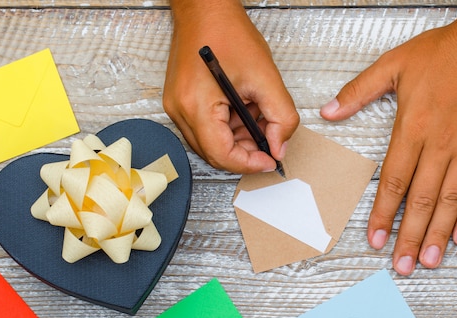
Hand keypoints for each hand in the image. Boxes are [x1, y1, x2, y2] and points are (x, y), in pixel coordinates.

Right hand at [163, 0, 298, 173]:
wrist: (204, 9)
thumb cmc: (227, 32)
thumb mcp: (265, 77)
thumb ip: (280, 117)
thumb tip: (279, 146)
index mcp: (196, 106)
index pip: (222, 156)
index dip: (249, 164)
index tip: (270, 161)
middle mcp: (180, 111)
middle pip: (214, 153)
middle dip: (245, 152)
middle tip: (268, 141)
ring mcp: (176, 108)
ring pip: (210, 143)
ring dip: (237, 139)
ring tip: (256, 116)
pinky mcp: (179, 102)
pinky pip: (204, 128)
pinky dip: (227, 127)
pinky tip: (242, 110)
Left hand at [321, 0, 456, 274]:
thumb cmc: (444, 53)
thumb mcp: (393, 64)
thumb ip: (358, 91)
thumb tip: (329, 110)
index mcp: (413, 129)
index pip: (395, 181)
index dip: (384, 213)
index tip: (375, 238)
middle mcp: (440, 145)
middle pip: (422, 200)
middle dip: (411, 236)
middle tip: (402, 264)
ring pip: (451, 200)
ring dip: (439, 233)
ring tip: (430, 261)